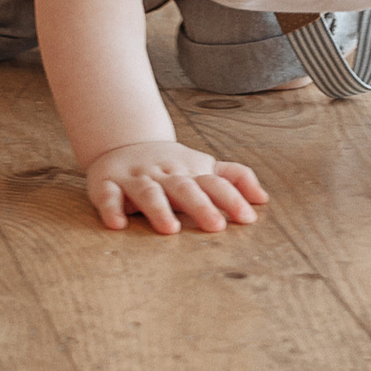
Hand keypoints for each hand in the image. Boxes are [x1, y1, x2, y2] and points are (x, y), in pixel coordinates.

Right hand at [85, 139, 268, 233]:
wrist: (123, 141)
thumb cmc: (171, 165)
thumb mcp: (203, 166)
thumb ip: (234, 178)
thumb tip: (263, 199)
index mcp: (190, 171)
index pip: (215, 183)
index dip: (231, 199)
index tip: (247, 218)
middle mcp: (165, 173)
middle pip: (185, 188)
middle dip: (201, 206)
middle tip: (216, 226)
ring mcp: (136, 178)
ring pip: (148, 192)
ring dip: (159, 209)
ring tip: (171, 229)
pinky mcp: (107, 184)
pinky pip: (107, 196)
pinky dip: (112, 209)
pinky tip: (118, 225)